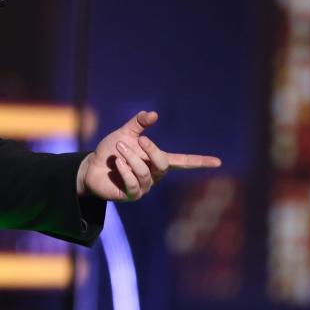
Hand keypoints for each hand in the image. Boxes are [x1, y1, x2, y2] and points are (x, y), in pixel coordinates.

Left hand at [76, 110, 221, 201]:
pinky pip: (133, 184)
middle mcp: (154, 175)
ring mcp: (144, 187)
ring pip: (144, 172)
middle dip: (151, 150)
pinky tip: (115, 163)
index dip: (199, 161)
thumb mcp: (125, 134)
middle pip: (163, 164)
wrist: (90, 167)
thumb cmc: (111, 151)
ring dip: (130, 157)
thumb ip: (138, 124)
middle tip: (138, 139)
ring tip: (118, 148)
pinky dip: (124, 170)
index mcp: (157, 161)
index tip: (218, 161)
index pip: (183, 162)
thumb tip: (153, 114)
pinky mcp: (131, 195)